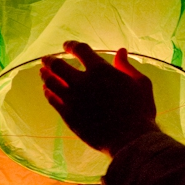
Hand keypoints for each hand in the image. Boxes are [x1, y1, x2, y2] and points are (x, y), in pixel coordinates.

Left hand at [40, 42, 158, 156]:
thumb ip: (127, 66)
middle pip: (58, 65)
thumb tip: (120, 51)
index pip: (80, 50)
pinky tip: (47, 91)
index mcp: (101, 70)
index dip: (71, 45)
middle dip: (50, 60)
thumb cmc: (140, 111)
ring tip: (43, 72)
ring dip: (45, 75)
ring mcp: (72, 99)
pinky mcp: (68, 115)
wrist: (130, 140)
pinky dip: (48, 93)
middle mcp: (82, 82)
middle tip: (47, 59)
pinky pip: (52, 100)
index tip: (66, 45)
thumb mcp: (141, 84)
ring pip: (51, 82)